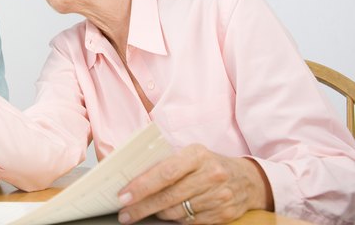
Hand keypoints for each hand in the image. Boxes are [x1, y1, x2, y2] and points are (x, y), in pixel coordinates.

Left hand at [117, 144, 272, 223]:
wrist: (248, 180)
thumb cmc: (209, 164)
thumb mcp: (192, 154)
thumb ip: (167, 163)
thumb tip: (134, 178)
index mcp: (198, 155)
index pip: (165, 172)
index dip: (142, 186)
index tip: (123, 196)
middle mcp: (210, 175)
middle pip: (168, 196)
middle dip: (142, 207)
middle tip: (124, 213)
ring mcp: (219, 196)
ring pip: (177, 212)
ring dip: (157, 213)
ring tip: (143, 211)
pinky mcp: (223, 214)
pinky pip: (190, 222)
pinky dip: (175, 219)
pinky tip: (168, 214)